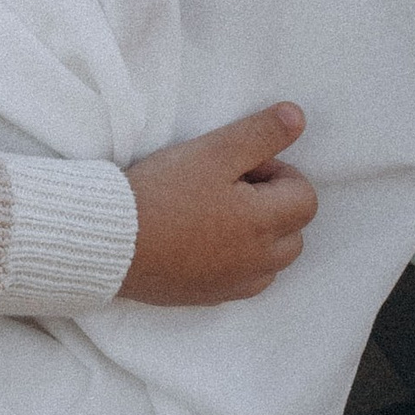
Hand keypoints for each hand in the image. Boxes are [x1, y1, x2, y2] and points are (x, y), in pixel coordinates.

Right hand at [123, 103, 314, 304]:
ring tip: (216, 214)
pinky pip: (245, 280)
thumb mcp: (213, 151)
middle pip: (295, 230)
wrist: (109, 240)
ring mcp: (236, 283)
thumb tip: (299, 117)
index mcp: (265, 223)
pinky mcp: (211, 296)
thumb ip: (260, 133)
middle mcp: (260, 261)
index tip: (238, 166)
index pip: (305, 196)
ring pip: (273, 259)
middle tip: (227, 187)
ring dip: (260, 235)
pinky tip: (203, 242)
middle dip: (273, 204)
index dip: (276, 172)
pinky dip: (238, 260)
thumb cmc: (162, 193)